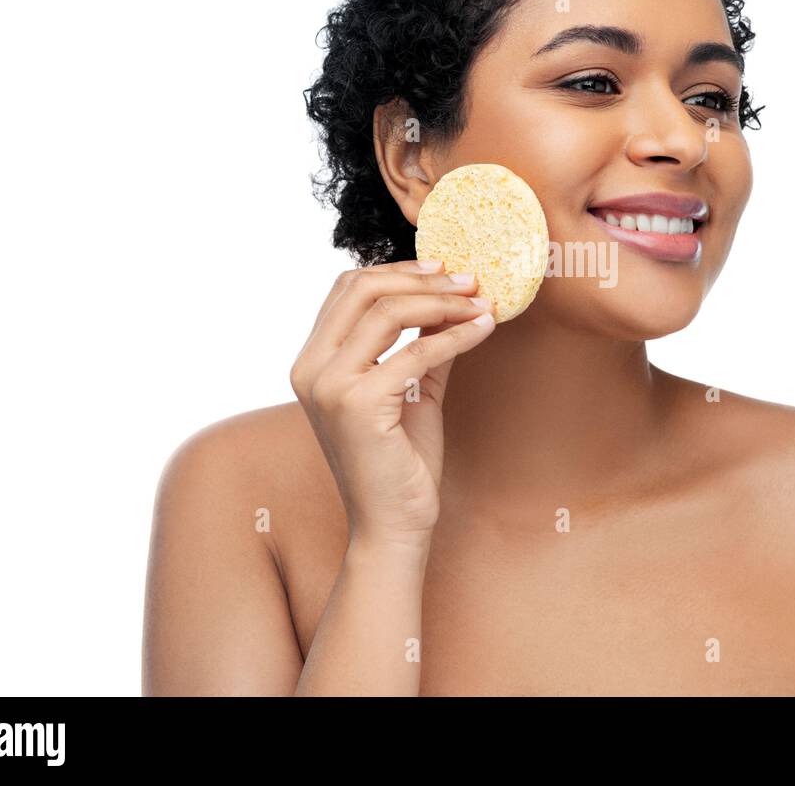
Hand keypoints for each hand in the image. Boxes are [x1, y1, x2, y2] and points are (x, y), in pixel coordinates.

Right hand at [289, 259, 494, 548]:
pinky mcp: (358, 405)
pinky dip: (456, 335)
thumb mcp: (412, 389)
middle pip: (363, 289)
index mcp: (312, 361)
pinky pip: (416, 352)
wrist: (393, 525)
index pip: (348, 289)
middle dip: (423, 278)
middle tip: (470, 279)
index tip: (444, 269)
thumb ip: (422, 342)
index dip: (398, 270)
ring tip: (482, 302)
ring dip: (443, 301)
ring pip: (388, 312)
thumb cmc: (401, 462)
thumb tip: (452, 297)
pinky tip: (484, 329)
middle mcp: (310, 369)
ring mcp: (328, 386)